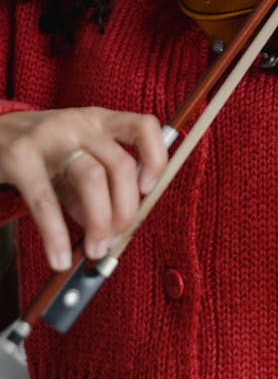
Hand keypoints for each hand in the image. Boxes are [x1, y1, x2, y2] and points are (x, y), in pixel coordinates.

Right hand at [0, 107, 167, 270]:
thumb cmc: (43, 152)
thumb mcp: (75, 161)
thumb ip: (97, 189)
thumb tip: (115, 230)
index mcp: (100, 120)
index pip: (144, 126)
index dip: (155, 158)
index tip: (149, 190)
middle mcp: (80, 123)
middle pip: (120, 164)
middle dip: (125, 209)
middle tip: (116, 238)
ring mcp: (50, 137)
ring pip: (91, 178)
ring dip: (99, 221)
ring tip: (94, 249)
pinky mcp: (20, 157)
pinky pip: (45, 201)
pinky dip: (56, 236)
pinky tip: (59, 258)